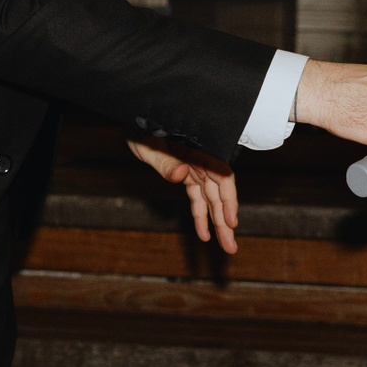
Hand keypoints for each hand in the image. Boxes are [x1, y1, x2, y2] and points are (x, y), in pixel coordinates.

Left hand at [127, 137, 238, 253]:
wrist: (135, 119)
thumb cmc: (142, 126)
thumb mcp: (149, 143)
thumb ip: (165, 161)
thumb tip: (182, 175)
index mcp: (200, 150)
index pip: (222, 176)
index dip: (229, 200)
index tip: (231, 221)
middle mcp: (202, 161)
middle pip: (220, 194)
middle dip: (226, 222)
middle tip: (231, 247)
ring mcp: (195, 169)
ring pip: (211, 200)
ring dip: (218, 224)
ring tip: (226, 245)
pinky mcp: (186, 175)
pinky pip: (197, 199)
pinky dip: (200, 216)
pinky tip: (204, 234)